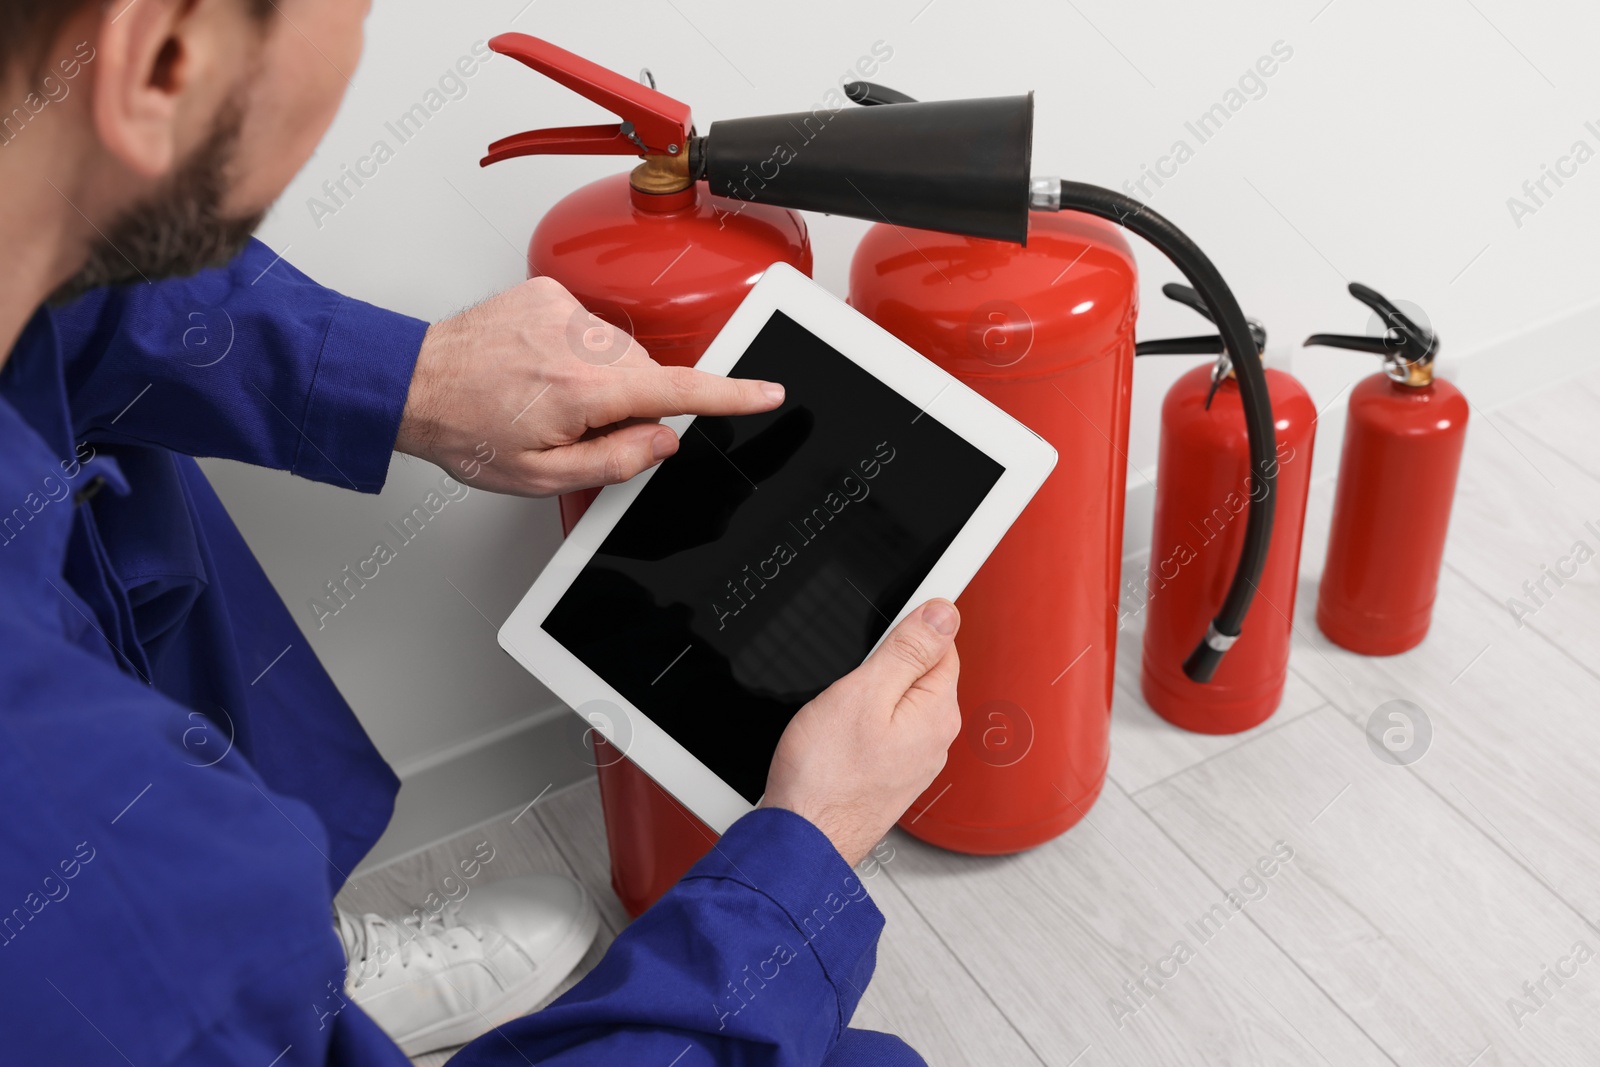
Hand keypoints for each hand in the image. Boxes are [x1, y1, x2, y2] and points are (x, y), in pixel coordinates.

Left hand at [394, 277, 784, 495]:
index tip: (767, 392)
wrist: (413, 384)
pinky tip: (540, 368)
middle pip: (647, 374)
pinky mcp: (548, 293)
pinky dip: (578, 350)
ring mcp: (563, 311)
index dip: (731, 395)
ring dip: (602, 377)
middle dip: (631, 403)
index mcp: (584, 390)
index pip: (679, 391)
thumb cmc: (468, 431)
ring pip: (620, 351)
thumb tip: (662, 440)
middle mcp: (579, 342)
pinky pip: (590, 327)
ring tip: (548, 396)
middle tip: (578, 427)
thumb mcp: (543, 476)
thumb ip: (615, 461)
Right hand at [762, 600, 961, 866]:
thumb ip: (908, 649)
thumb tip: (943, 613)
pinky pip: (883, 731)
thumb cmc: (825, 776)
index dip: (907, 629)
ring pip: (897, 703)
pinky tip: (835, 737)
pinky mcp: (889, 775)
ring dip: (869, 696)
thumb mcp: (864, 692)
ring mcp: (913, 760)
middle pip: (919, 673)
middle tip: (847, 682)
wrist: (802, 838)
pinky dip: (860, 724)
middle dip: (884, 665)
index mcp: (938, 712)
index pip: (943, 645)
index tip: (877, 637)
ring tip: (836, 715)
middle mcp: (935, 739)